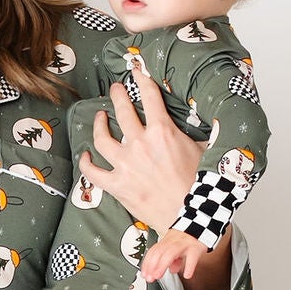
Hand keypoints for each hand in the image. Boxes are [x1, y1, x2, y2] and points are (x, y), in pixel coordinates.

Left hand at [79, 59, 199, 229]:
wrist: (188, 217)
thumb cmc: (197, 187)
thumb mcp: (203, 152)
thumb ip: (195, 135)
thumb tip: (205, 125)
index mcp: (162, 132)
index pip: (149, 97)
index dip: (142, 80)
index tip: (136, 72)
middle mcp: (140, 144)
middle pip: (123, 111)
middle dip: (117, 95)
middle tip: (115, 89)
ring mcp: (125, 164)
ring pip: (102, 137)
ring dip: (99, 124)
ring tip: (99, 118)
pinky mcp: (117, 185)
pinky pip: (92, 171)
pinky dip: (86, 162)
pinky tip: (85, 155)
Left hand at [137, 229, 200, 282]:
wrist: (203, 224)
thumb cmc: (188, 237)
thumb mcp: (177, 246)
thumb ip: (174, 259)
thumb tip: (172, 270)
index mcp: (167, 241)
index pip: (154, 251)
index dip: (147, 263)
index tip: (144, 274)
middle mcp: (173, 241)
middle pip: (159, 251)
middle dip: (152, 265)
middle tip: (150, 277)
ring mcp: (184, 243)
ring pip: (171, 252)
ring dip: (162, 265)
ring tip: (158, 276)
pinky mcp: (196, 247)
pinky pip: (192, 257)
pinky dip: (189, 266)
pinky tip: (187, 275)